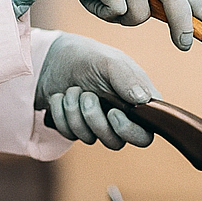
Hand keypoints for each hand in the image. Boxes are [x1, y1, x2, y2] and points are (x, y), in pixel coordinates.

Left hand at [37, 33, 158, 149]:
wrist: (57, 58)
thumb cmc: (91, 57)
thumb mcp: (109, 62)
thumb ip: (128, 78)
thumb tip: (143, 100)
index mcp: (137, 103)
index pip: (144, 136)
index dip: (129, 131)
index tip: (113, 112)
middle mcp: (121, 117)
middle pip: (115, 143)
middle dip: (95, 120)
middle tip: (87, 96)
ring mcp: (98, 125)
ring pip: (89, 138)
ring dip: (75, 112)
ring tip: (73, 89)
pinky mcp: (78, 128)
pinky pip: (69, 134)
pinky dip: (60, 113)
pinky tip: (61, 96)